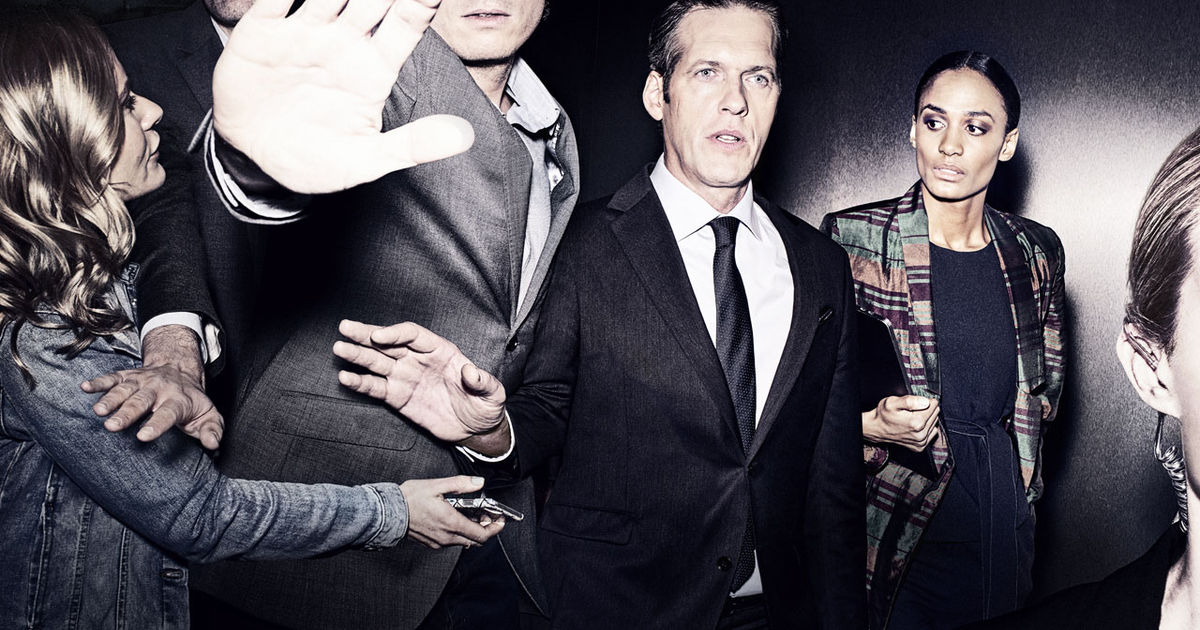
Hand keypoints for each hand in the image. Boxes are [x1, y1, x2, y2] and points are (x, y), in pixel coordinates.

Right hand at [82, 325, 223, 448]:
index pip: (167, 414)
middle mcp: (158, 390)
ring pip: (125, 389)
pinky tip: (85, 387)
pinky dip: (99, 382)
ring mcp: (142, 381)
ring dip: (111, 399)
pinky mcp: (128, 376)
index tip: (142, 437)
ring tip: (97, 411)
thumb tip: (213, 445)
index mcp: (178, 401)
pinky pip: (112, 377)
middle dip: (127, 413)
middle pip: (141, 401)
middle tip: (112, 426)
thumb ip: (212, 430)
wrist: (180, 369)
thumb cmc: (192, 401)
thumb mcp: (208, 415)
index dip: (156, 425)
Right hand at [212, 0, 473, 193]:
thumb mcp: (365, 161)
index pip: (407, 24)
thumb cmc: (316, 160)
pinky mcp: (262, 31)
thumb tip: (463, 137)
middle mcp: (344, 41)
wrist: (257, 163)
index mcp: (374, 67)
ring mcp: (304, 32)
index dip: (422, 1)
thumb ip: (412, 145)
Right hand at [334, 320, 507, 446]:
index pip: (413, 335)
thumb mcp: (492, 393)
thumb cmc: (485, 405)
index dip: (395, 334)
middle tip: (346, 328)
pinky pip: (376, 388)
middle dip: (367, 335)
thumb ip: (482, 381)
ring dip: (358, 356)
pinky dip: (361, 383)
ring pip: (377, 362)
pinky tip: (346, 378)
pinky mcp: (398, 397)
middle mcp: (419, 360)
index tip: (379, 337)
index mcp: (440, 351)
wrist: (476, 429)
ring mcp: (406, 377)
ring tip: (339, 349)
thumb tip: (470, 371)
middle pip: (389, 343)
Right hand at [401, 476, 504, 548]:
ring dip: (471, 529)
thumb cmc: (409, 499)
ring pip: (464, 541)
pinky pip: (452, 541)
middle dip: (485, 528)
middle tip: (485, 514)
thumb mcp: (437, 485)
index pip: (482, 535)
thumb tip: (478, 482)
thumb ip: (460, 484)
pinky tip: (455, 518)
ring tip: (469, 513)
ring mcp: (439, 542)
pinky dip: (459, 532)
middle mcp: (447, 537)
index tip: (500, 520)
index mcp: (452, 523)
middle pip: (476, 540)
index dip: (495, 528)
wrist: (387, 512)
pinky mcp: (432, 543)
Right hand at [862, 395, 939, 451]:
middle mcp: (921, 434)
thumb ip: (910, 401)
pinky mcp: (920, 446)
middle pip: (935, 414)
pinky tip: (915, 426)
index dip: (925, 400)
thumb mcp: (892, 402)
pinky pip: (931, 433)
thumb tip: (926, 402)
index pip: (933, 405)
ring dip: (926, 419)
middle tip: (912, 410)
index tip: (916, 402)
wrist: (876, 429)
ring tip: (912, 418)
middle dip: (926, 410)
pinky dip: (926, 428)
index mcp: (916, 422)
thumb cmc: (883, 415)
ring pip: (934, 423)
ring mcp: (921, 442)